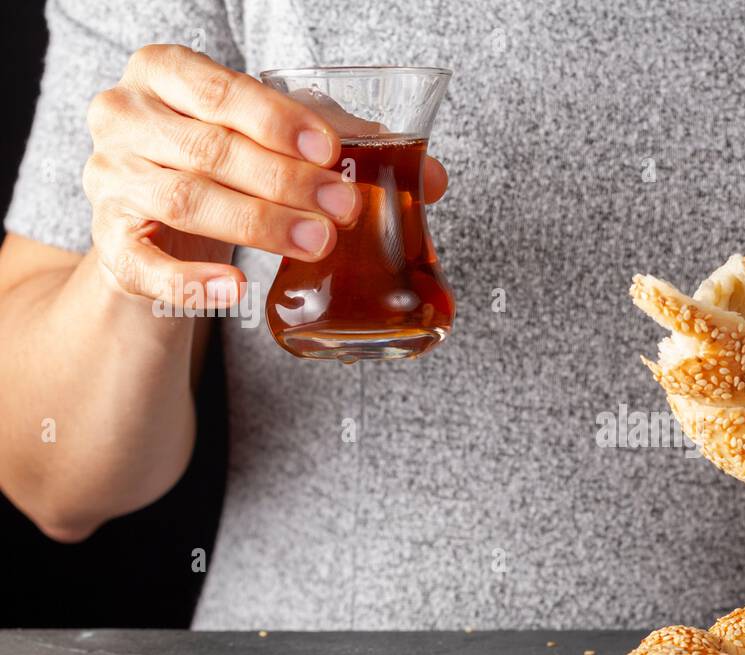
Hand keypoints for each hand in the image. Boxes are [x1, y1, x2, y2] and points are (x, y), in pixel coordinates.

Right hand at [83, 44, 448, 308]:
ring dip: (258, 224)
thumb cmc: (225, 162)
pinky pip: (145, 264)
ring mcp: (110, 181)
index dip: (277, 120)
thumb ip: (344, 145)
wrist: (157, 219)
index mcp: (163, 73)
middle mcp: (125, 118)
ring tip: (316, 242)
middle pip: (209, 149)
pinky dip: (192, 282)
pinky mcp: (111, 244)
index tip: (330, 150)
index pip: (219, 89)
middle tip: (342, 209)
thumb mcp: (273, 139)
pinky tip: (237, 290)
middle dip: (284, 180)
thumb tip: (432, 178)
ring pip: (184, 200)